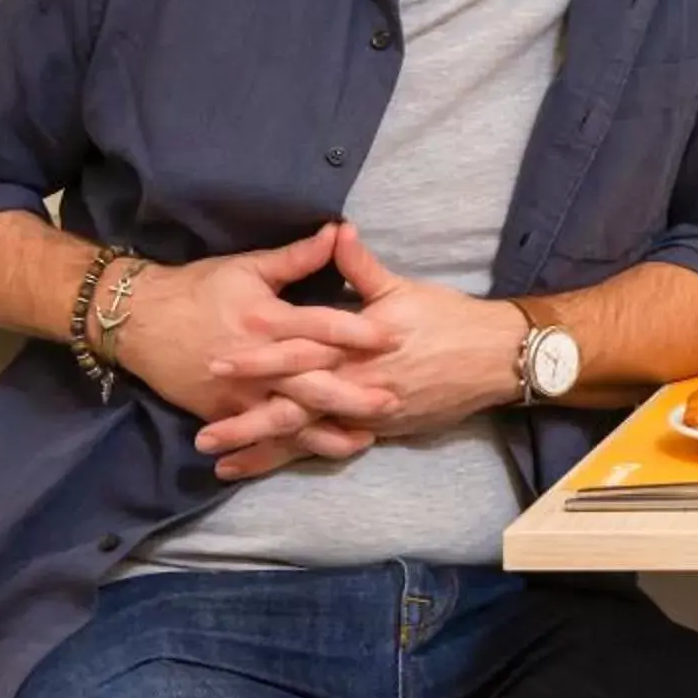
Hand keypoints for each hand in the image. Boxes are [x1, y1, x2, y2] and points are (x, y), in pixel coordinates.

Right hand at [109, 224, 397, 472]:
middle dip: (353, 393)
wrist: (137, 322)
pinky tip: (316, 454)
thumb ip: (296, 257)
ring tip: (365, 439)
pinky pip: (259, 436)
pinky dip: (287, 450)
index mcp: (266, 318)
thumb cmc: (198, 288)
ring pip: (289, 418)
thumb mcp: (248, 266)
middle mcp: (256, 361)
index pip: (321, 326)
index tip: (395, 336)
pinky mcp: (222, 413)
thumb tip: (338, 231)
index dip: (359, 331)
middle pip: (311, 381)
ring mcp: (238, 393)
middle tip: (392, 400)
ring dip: (327, 431)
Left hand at [197, 224, 523, 476]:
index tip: (219, 360)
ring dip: (263, 450)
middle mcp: (358, 384)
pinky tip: (268, 467)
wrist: (494, 357)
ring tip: (222, 463)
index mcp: (359, 345)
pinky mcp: (379, 430)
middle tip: (203, 434)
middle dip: (248, 420)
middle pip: (294, 405)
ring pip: (308, 435)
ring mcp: (367, 413)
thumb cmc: (448, 319)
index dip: (259, 357)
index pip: (300, 350)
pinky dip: (297, 457)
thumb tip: (335, 230)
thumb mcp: (402, 288)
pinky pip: (330, 447)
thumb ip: (360, 266)